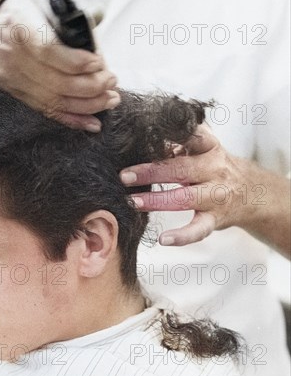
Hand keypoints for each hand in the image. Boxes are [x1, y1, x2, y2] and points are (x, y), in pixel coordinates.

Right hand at [0, 0, 119, 130]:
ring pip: (57, 102)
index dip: (78, 62)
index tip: (100, 62)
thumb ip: (63, 18)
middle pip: (59, 83)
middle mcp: (16, 61)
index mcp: (20, 30)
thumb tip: (95, 38)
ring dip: (90, 105)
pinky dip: (73, 120)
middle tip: (112, 82)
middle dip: (93, 87)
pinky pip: (48, 113)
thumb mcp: (32, 2)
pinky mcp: (19, 96)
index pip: (50, 52)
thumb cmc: (7, 12)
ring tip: (111, 99)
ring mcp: (17, 82)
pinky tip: (93, 123)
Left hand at [120, 123, 281, 247]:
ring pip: (184, 198)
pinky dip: (181, 236)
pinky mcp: (216, 219)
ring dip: (156, 200)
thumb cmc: (216, 168)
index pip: (189, 136)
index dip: (166, 137)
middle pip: (180, 168)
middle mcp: (214, 169)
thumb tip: (143, 141)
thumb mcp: (203, 149)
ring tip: (133, 202)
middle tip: (124, 176)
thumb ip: (179, 144)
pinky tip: (163, 239)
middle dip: (150, 171)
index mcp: (210, 147)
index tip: (140, 137)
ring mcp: (216, 195)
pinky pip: (199, 229)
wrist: (252, 192)